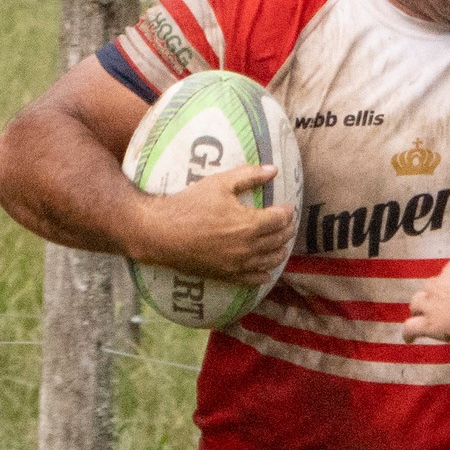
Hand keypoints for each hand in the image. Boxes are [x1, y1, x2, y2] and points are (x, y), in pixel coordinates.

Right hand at [126, 164, 292, 286]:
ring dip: (280, 252)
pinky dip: (263, 274)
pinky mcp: (227, 276)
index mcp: (249, 224)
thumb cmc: (189, 204)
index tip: (287, 209)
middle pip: (279, 240)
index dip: (287, 213)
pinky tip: (266, 271)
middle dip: (287, 231)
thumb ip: (248, 176)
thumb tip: (274, 170)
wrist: (161, 233)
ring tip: (281, 244)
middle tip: (287, 224)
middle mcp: (248, 248)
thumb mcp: (219, 183)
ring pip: (270, 261)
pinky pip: (253, 279)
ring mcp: (238, 265)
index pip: (280, 220)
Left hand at [404, 259, 449, 341]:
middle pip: (430, 288)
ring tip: (420, 320)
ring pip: (416, 305)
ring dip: (419, 312)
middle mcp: (440, 282)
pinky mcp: (429, 323)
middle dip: (433, 297)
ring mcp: (432, 303)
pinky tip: (409, 340)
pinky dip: (409, 334)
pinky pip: (411, 328)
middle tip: (440, 307)